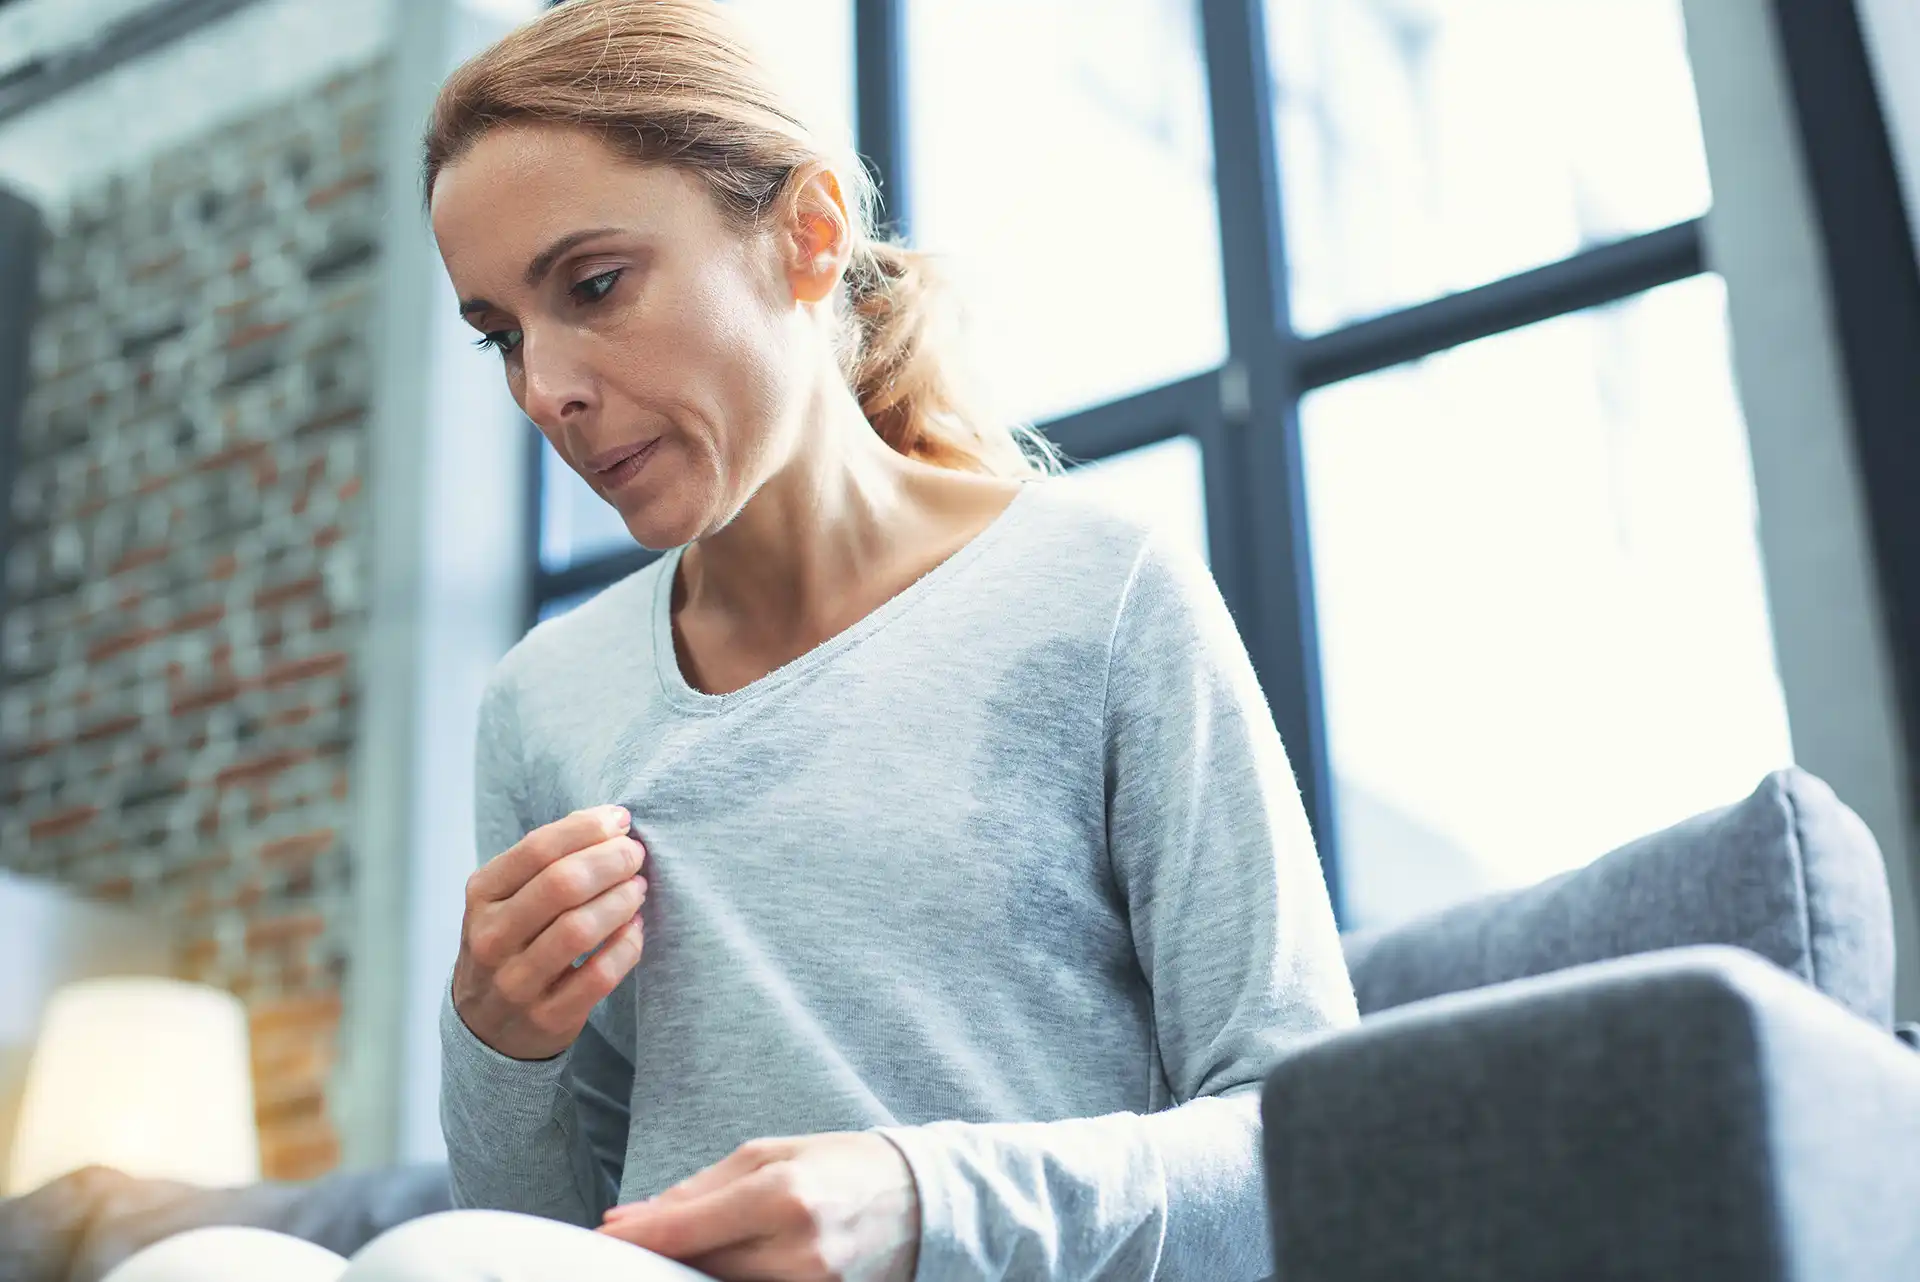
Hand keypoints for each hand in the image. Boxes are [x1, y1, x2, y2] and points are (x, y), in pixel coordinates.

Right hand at [452, 804, 648, 1060]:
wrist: (487, 1023)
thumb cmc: (511, 941)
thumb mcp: (507, 896)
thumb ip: (548, 858)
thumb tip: (610, 821)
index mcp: (482, 896)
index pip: (538, 848)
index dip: (588, 828)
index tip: (621, 820)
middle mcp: (492, 938)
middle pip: (562, 885)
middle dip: (611, 861)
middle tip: (635, 854)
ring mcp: (516, 981)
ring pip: (580, 930)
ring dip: (621, 901)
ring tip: (638, 888)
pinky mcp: (547, 1016)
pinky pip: (599, 975)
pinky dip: (626, 946)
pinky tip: (635, 927)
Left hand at [597, 1132, 919, 1281]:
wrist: (920, 1198)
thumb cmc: (841, 1165)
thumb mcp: (770, 1154)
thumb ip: (700, 1188)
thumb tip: (634, 1217)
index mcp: (782, 1195)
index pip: (686, 1229)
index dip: (638, 1237)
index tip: (604, 1236)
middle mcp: (797, 1249)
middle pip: (699, 1267)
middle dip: (664, 1254)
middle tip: (639, 1239)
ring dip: (698, 1269)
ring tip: (696, 1245)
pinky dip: (732, 1279)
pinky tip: (727, 1263)